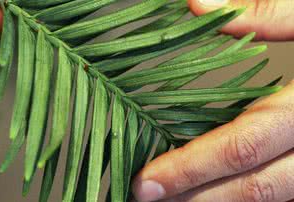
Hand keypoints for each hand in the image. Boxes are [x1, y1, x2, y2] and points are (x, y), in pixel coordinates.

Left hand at [132, 1, 293, 201]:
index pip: (240, 146)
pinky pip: (284, 192)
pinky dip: (246, 195)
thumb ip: (266, 14)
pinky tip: (216, 191)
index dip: (188, 168)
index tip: (145, 182)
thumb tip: (198, 4)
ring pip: (269, 198)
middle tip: (148, 200)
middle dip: (195, 199)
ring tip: (174, 200)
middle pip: (254, 189)